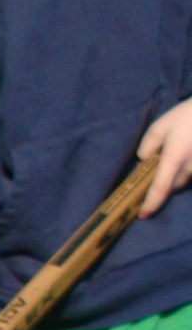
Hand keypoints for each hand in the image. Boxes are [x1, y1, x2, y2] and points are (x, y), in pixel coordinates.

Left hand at [139, 97, 191, 215]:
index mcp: (174, 159)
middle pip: (174, 185)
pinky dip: (189, 165)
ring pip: (186, 178)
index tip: (143, 215)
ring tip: (179, 151)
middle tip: (159, 166)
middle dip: (165, 182)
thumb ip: (149, 144)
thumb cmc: (189, 115)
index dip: (151, 204)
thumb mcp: (162, 125)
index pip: (160, 188)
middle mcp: (190, 167)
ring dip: (179, 173)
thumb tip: (144, 160)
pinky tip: (189, 149)